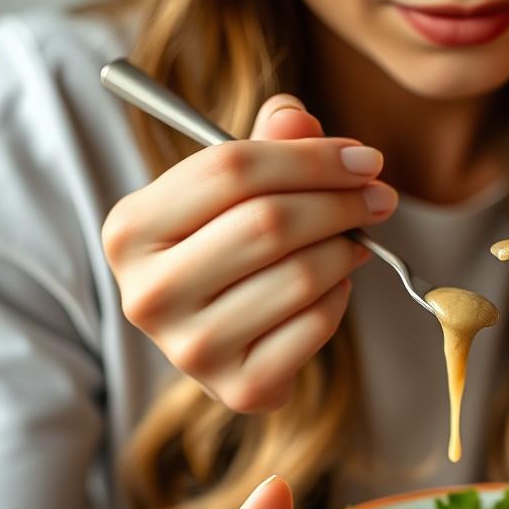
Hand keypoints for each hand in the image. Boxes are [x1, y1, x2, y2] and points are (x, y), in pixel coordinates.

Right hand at [102, 94, 396, 411]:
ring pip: (298, 276)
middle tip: (379, 198)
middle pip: (268, 223)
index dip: (310, 157)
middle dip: (339, 203)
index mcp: (129, 231)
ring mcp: (192, 349)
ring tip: (356, 242)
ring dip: (344, 251)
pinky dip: (338, 299)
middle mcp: (149, 295)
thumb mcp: (227, 193)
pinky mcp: (239, 389)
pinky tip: (334, 287)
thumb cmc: (223, 253)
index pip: (231, 169)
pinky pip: (313, 326)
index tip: (364, 159)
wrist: (217, 346)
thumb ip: (264, 145)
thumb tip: (299, 119)